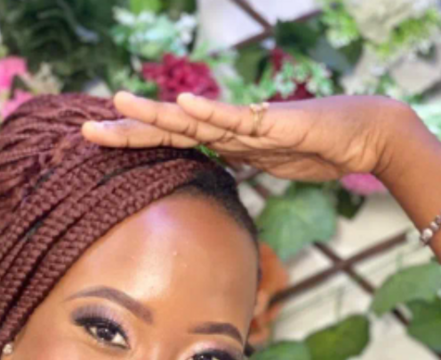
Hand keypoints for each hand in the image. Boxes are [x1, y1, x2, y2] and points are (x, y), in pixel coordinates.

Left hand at [81, 90, 406, 182]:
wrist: (359, 136)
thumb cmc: (313, 148)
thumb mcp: (262, 165)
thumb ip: (235, 164)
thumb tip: (210, 174)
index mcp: (220, 140)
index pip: (168, 142)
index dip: (134, 141)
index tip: (99, 143)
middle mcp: (225, 128)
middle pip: (168, 129)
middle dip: (126, 130)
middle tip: (84, 130)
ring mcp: (246, 124)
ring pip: (193, 120)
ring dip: (156, 113)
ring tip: (118, 101)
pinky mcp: (271, 123)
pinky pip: (237, 119)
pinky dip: (211, 112)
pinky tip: (183, 103)